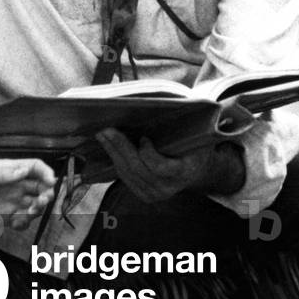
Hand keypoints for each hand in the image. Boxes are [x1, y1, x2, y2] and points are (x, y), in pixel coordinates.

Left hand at [0, 158, 56, 231]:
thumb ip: (1, 174)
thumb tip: (23, 170)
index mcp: (7, 170)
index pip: (34, 167)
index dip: (46, 173)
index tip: (51, 182)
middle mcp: (11, 185)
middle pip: (39, 186)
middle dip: (46, 193)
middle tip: (42, 201)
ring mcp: (9, 201)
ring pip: (34, 204)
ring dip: (37, 209)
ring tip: (28, 213)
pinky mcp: (4, 218)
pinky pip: (23, 220)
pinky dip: (25, 223)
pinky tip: (16, 224)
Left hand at [95, 128, 217, 202]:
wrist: (195, 168)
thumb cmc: (194, 144)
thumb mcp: (195, 135)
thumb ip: (186, 124)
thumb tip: (169, 104)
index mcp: (184, 172)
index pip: (160, 167)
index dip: (148, 154)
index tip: (143, 138)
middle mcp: (169, 187)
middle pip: (138, 168)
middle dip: (121, 147)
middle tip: (107, 130)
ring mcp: (155, 194)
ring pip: (128, 173)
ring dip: (113, 152)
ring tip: (102, 134)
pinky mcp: (143, 194)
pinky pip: (125, 177)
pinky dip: (116, 159)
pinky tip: (108, 145)